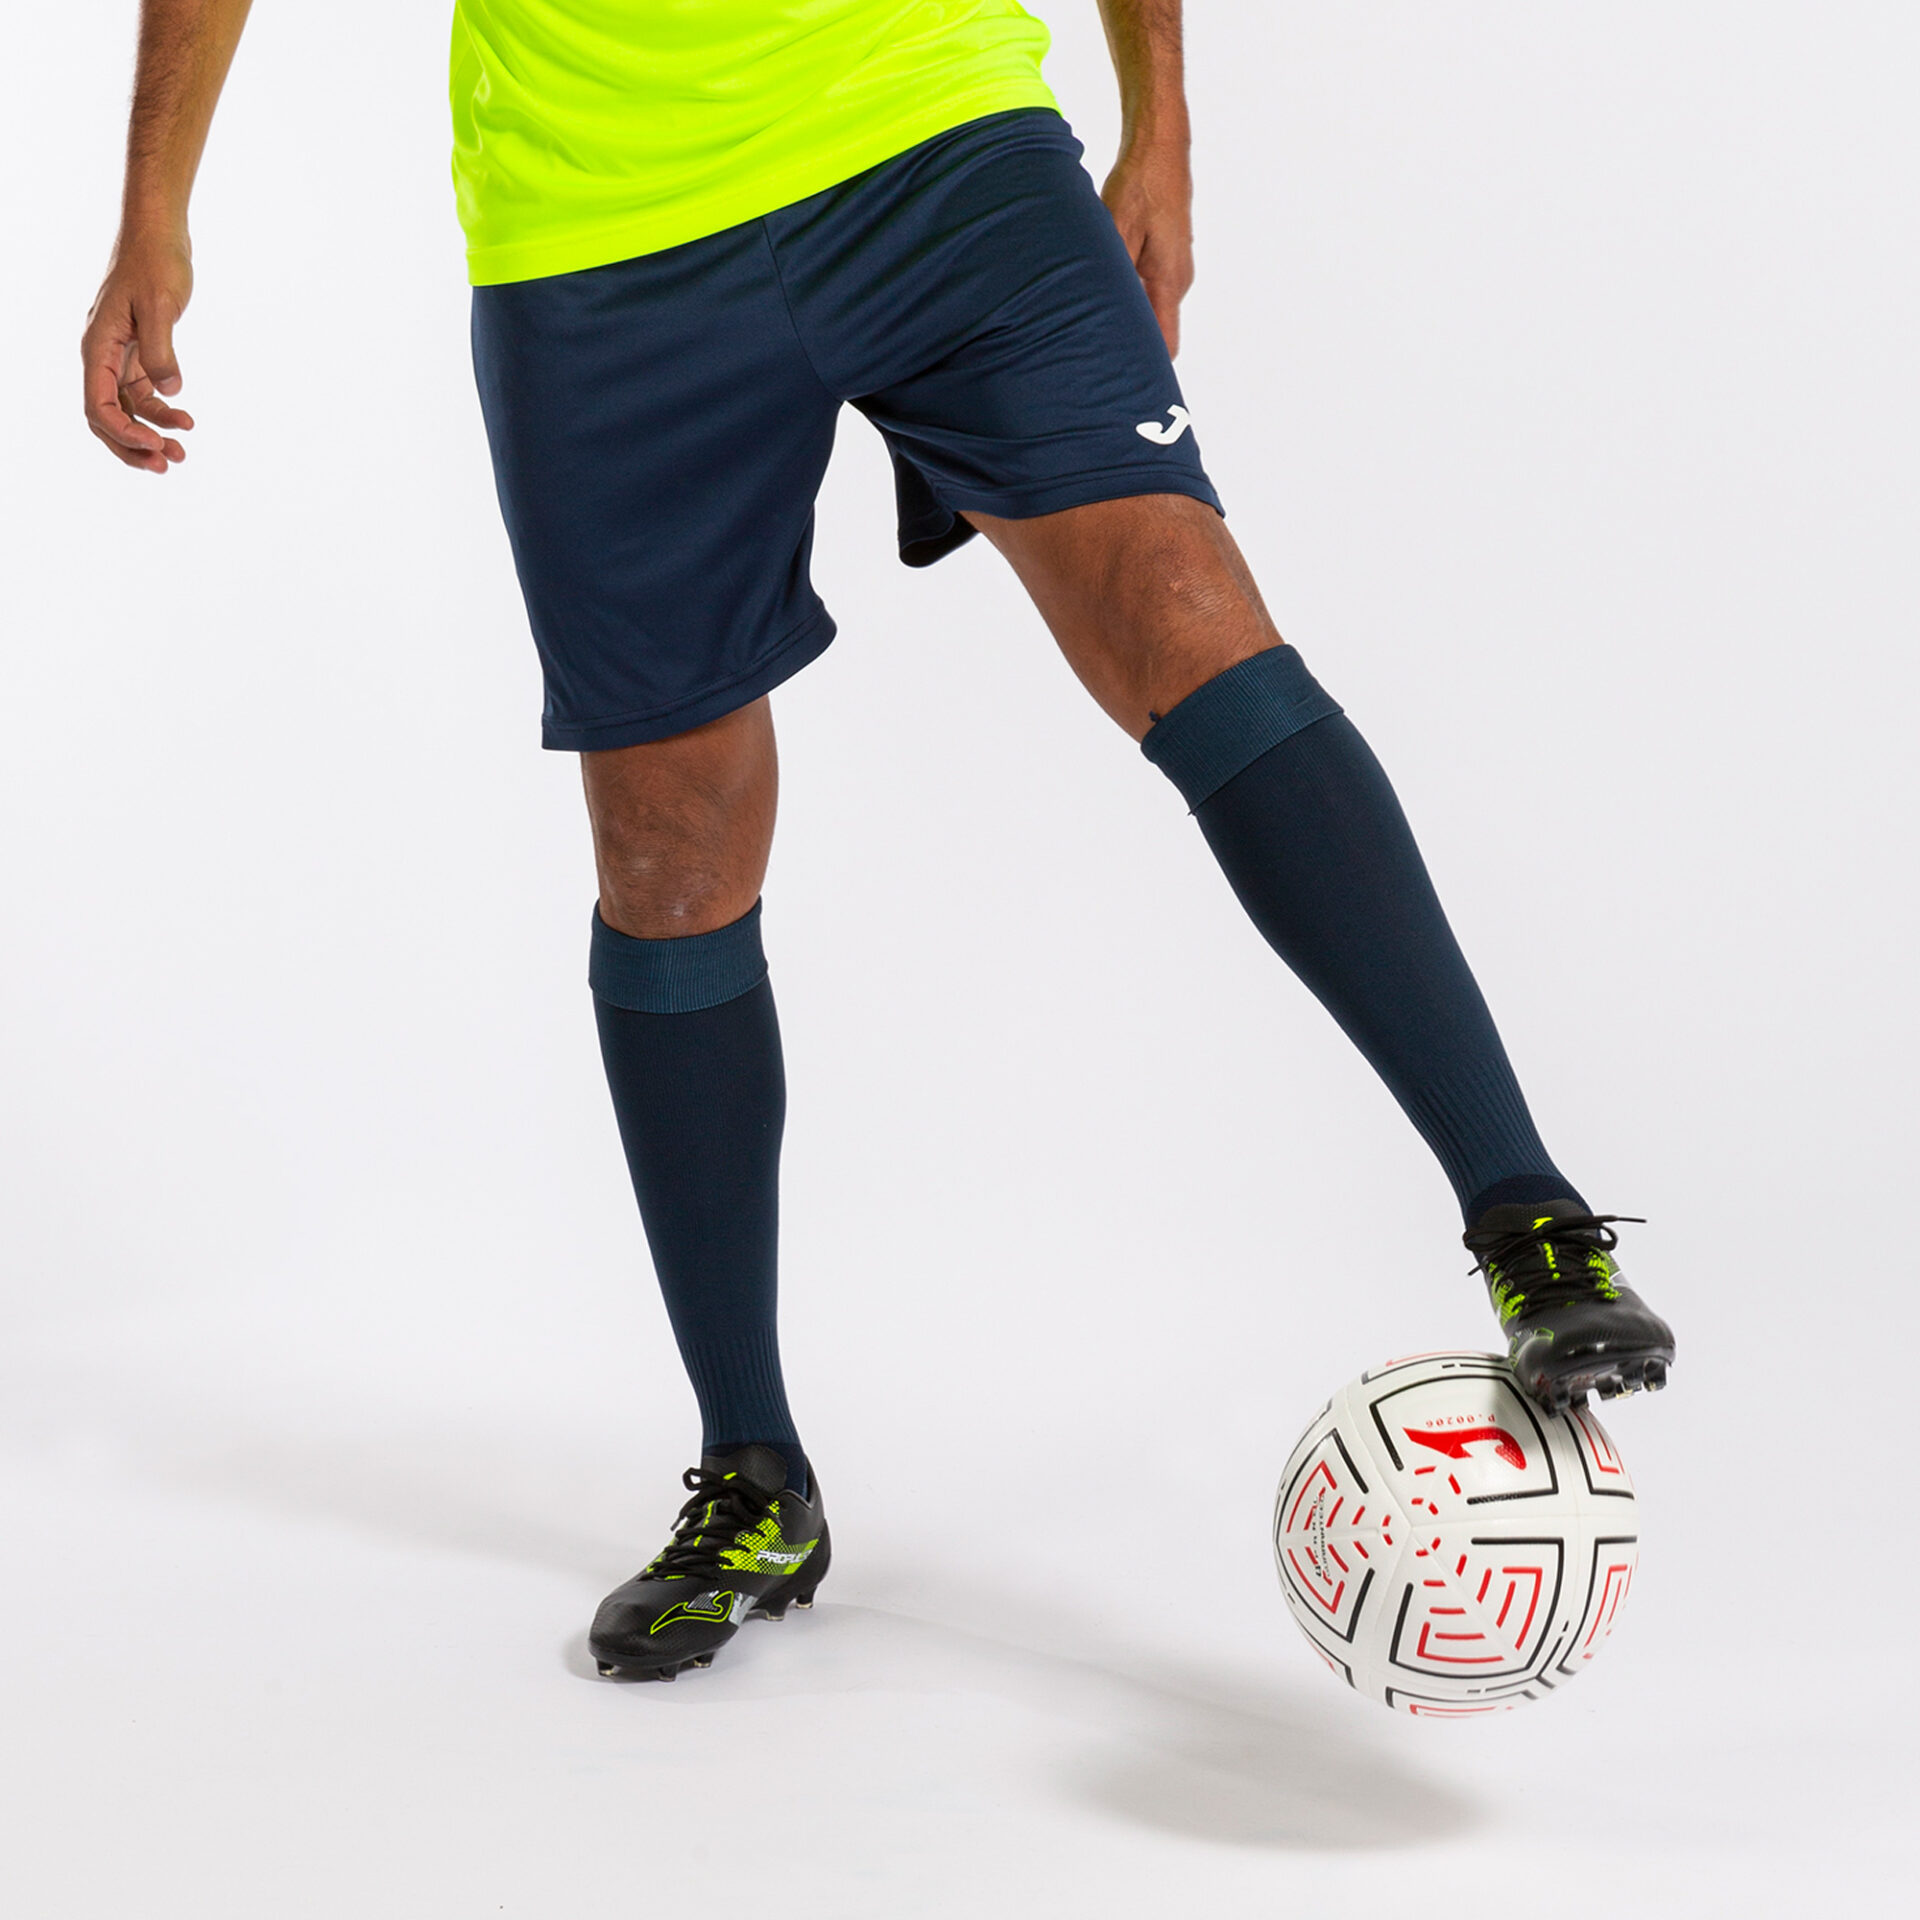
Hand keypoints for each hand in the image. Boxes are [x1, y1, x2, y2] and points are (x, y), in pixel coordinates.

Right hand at [82, 236, 195, 473]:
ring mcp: (119, 355)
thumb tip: (170, 391)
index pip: (98, 405)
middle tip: (167, 464)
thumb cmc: (155, 262)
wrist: (159, 233)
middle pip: (106, 416)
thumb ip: (161, 351)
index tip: (156, 445)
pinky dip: (161, 411)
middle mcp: (102, 355)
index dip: (124, 433)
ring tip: (182, 452)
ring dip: (151, 432)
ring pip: (126, 408)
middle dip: (133, 445)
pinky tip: (185, 420)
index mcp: (98, 347)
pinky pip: (142, 393)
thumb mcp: (159, 306)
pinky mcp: (138, 352)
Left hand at [1101, 145, 1193, 357]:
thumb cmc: (1140, 183)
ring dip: (1127, 316)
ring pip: (1151, 309)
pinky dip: (1130, 296)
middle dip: (1129, 344)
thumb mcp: (1116, 229)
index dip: (1147, 367)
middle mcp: (1177, 280)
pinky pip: (1150, 289)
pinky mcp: (1167, 256)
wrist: (1161, 146)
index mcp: (1168, 280)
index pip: (1166, 345)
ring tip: (1093, 322)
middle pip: (1157, 331)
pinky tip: (1104, 289)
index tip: (1122, 380)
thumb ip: (1112, 276)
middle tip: (1094, 353)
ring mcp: (1175, 268)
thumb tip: (1101, 314)